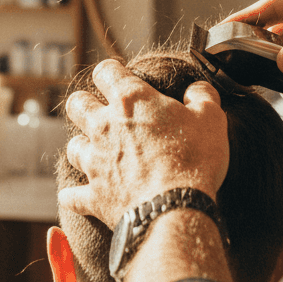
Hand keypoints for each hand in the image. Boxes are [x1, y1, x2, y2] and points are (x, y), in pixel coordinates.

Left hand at [58, 59, 229, 227]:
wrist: (176, 211)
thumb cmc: (194, 160)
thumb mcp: (211, 119)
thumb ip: (202, 96)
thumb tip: (197, 88)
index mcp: (130, 101)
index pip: (105, 71)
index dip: (111, 72)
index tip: (120, 77)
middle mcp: (104, 127)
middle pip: (77, 104)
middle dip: (85, 104)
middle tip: (102, 112)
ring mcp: (95, 162)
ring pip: (73, 146)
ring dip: (83, 147)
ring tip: (97, 153)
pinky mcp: (94, 196)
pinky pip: (71, 196)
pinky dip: (74, 196)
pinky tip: (76, 196)